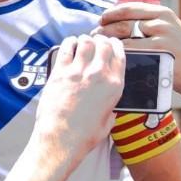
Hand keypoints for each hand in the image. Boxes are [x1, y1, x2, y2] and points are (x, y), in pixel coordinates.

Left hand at [34, 35, 125, 155]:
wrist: (60, 140)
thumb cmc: (83, 136)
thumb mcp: (108, 121)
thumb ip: (111, 107)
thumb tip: (108, 104)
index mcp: (114, 86)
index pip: (120, 54)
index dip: (116, 45)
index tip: (112, 43)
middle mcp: (99, 75)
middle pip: (104, 44)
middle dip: (101, 40)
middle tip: (97, 41)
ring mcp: (78, 72)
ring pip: (86, 42)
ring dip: (86, 40)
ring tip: (83, 42)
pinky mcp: (60, 73)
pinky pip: (67, 48)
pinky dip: (70, 43)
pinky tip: (70, 45)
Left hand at [98, 3, 180, 102]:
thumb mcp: (171, 30)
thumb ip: (151, 22)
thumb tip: (120, 17)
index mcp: (162, 12)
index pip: (128, 8)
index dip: (110, 14)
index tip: (101, 20)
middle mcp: (161, 21)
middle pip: (122, 22)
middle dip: (104, 29)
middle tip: (94, 36)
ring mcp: (160, 37)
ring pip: (123, 38)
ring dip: (107, 43)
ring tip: (98, 48)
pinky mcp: (158, 53)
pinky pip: (130, 53)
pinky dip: (117, 56)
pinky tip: (111, 60)